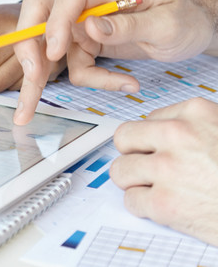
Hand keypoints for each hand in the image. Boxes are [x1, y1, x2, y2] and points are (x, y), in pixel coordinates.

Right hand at [12, 0, 215, 124]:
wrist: (194, 28)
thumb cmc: (184, 17)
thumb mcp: (166, 22)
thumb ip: (128, 24)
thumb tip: (92, 26)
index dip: (55, 23)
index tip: (55, 53)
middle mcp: (87, 9)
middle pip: (39, 19)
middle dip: (28, 50)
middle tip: (32, 78)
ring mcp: (83, 29)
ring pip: (47, 51)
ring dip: (36, 83)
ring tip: (27, 112)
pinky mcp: (87, 48)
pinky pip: (77, 69)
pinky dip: (95, 82)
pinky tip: (126, 85)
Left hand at [111, 97, 217, 245]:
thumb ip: (197, 126)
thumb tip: (162, 127)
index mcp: (197, 113)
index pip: (149, 119)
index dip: (154, 139)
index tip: (164, 150)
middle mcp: (178, 136)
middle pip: (124, 139)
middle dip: (134, 155)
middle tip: (150, 168)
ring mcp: (168, 170)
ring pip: (120, 171)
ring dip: (136, 182)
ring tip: (160, 188)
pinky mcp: (163, 203)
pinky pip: (130, 200)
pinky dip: (144, 207)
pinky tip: (167, 206)